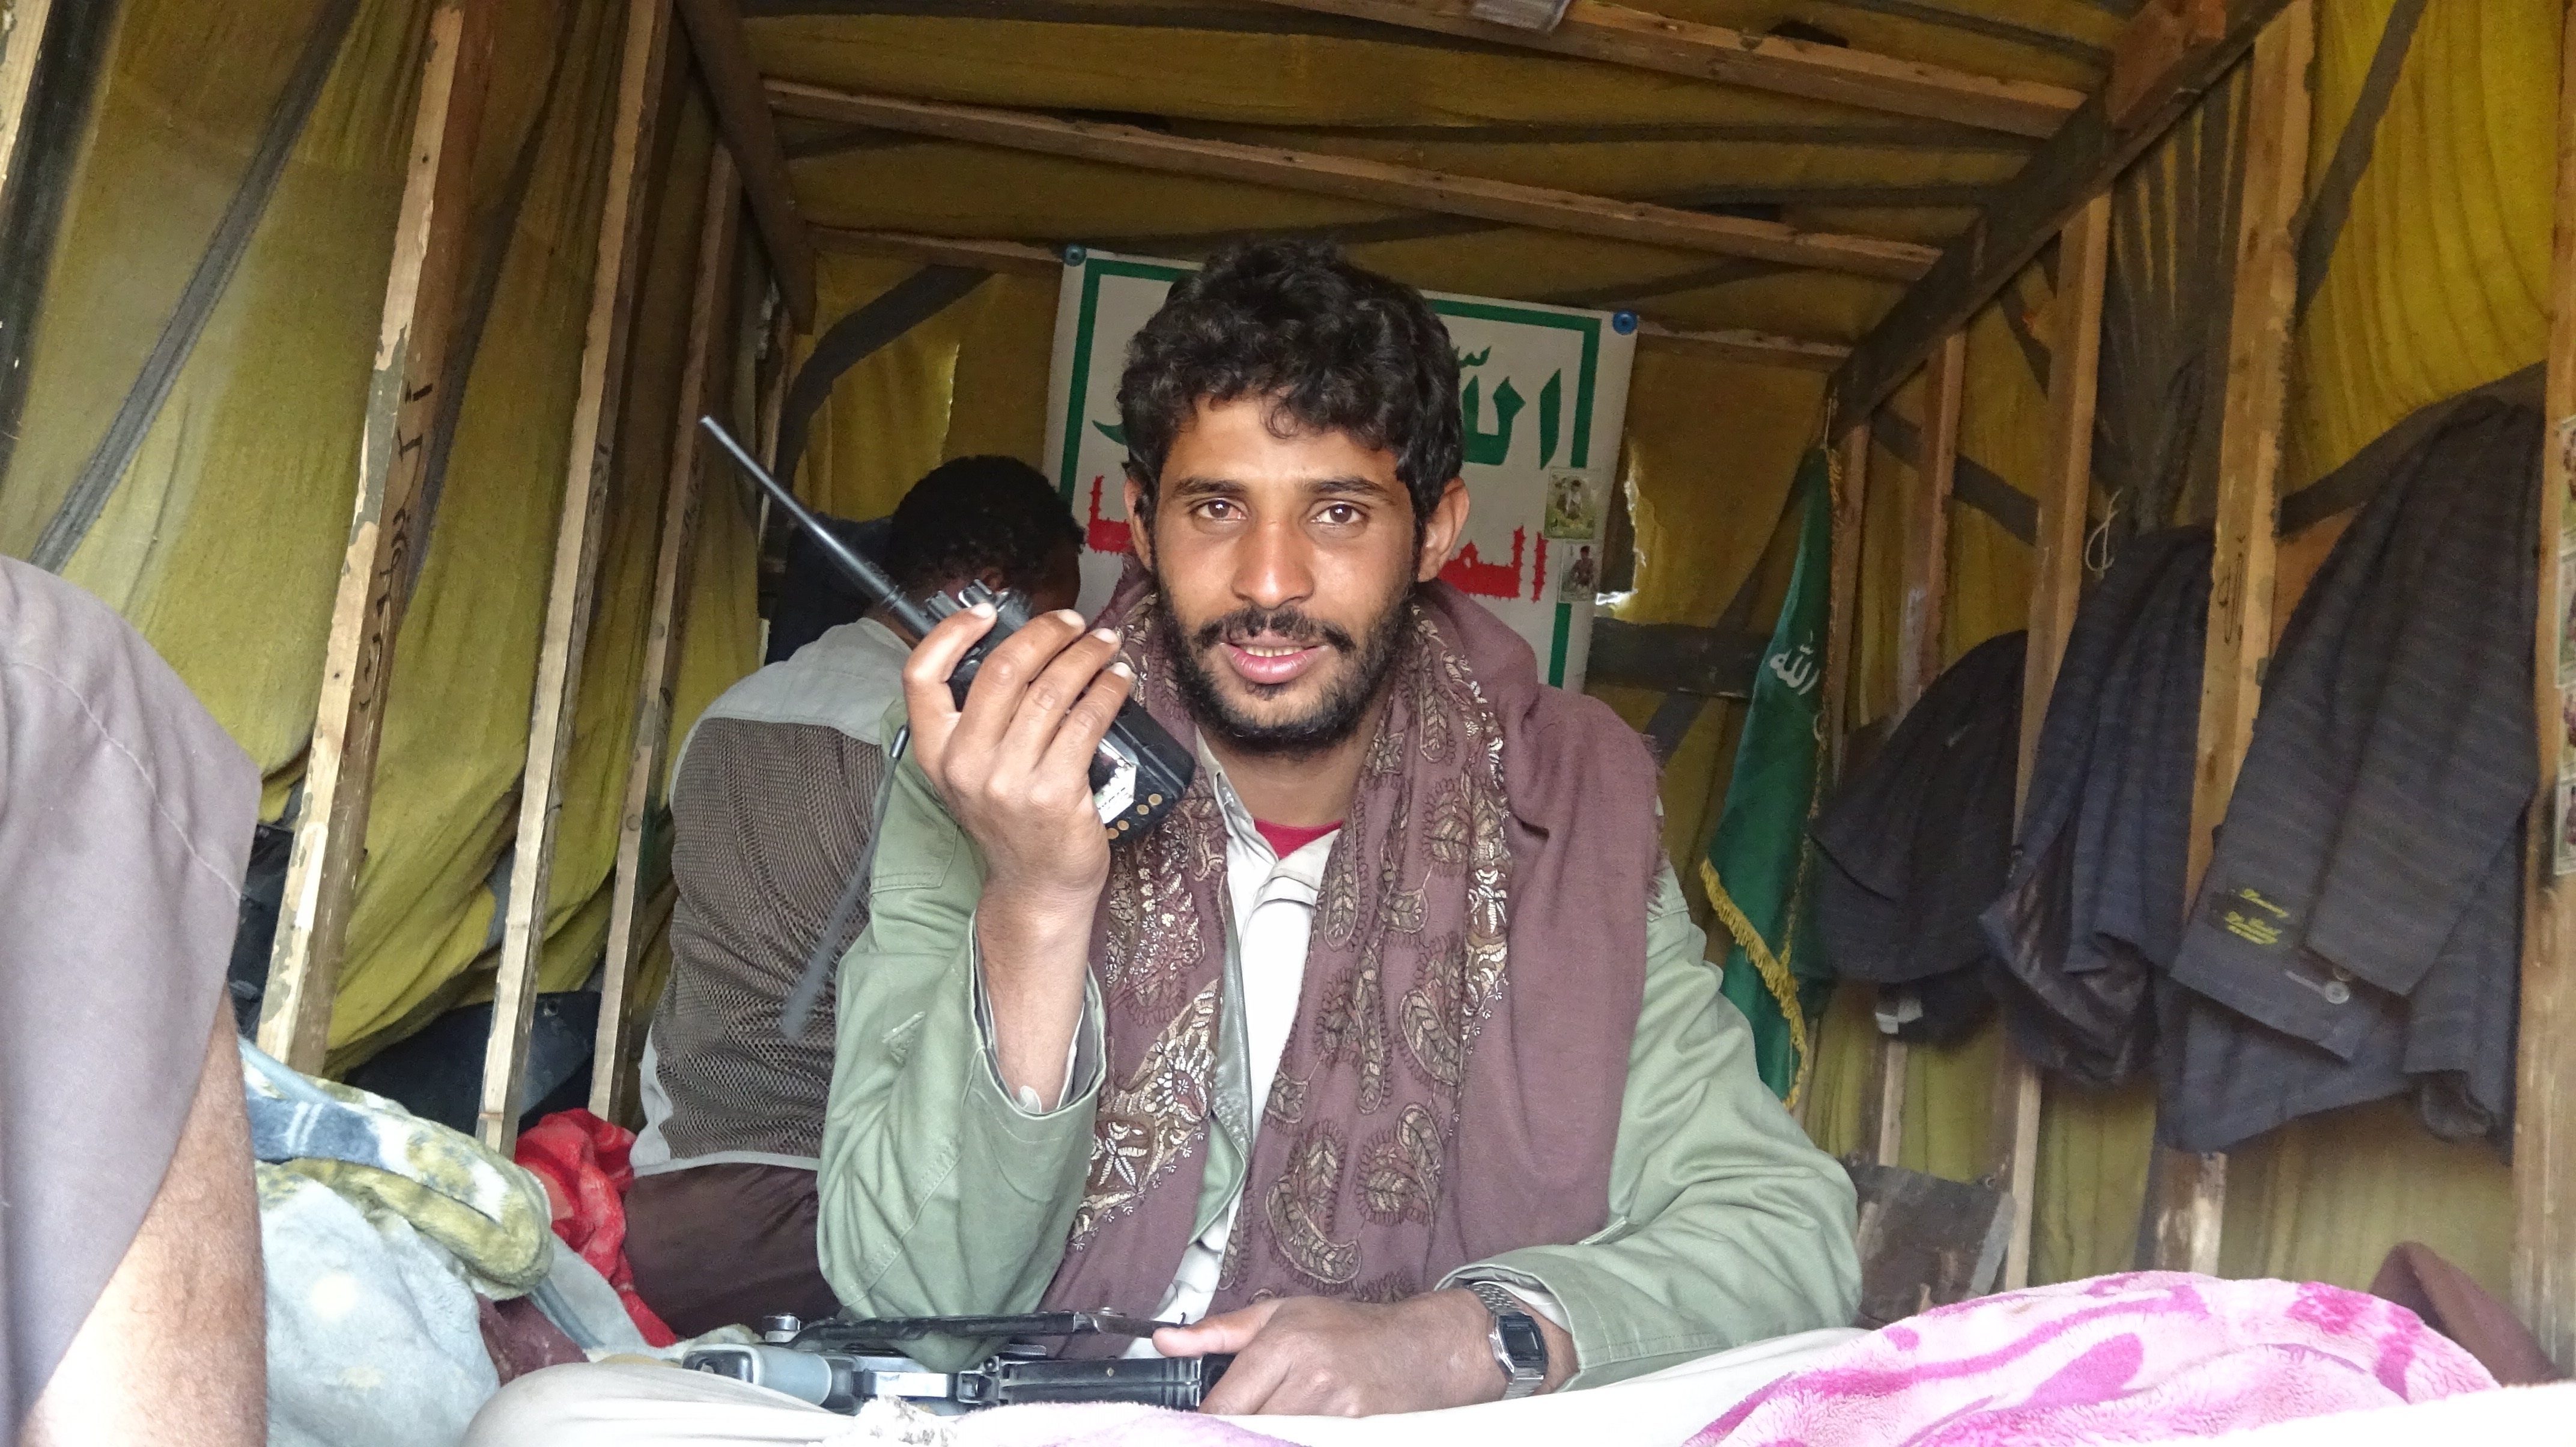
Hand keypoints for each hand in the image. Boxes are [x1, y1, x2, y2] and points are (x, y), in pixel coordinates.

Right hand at [902, 602, 1133, 1105]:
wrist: (1038, 888)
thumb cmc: (1012, 821)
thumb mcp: (975, 771)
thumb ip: (980, 718)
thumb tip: (1021, 647)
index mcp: (936, 752)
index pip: (921, 677)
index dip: (951, 634)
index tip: (986, 612)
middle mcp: (964, 765)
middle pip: (1002, 669)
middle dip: (1045, 633)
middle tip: (1073, 622)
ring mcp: (1008, 782)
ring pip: (1051, 691)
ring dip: (1086, 656)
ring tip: (1106, 645)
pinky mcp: (1054, 794)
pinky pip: (1086, 721)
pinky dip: (1108, 691)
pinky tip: (1120, 680)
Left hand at [1155, 1289, 1568, 1415]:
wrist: (1422, 1349)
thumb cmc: (1349, 1330)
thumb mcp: (1280, 1314)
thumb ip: (1218, 1332)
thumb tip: (1164, 1341)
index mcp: (1283, 1346)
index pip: (1223, 1406)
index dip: (1204, 1425)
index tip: (1196, 1428)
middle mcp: (1310, 1380)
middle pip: (1247, 1431)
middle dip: (1235, 1434)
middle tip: (1232, 1427)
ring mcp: (1338, 1414)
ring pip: (1276, 1440)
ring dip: (1266, 1436)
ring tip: (1272, 1421)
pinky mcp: (1358, 1435)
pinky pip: (1308, 1444)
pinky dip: (1296, 1440)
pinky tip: (1296, 1429)